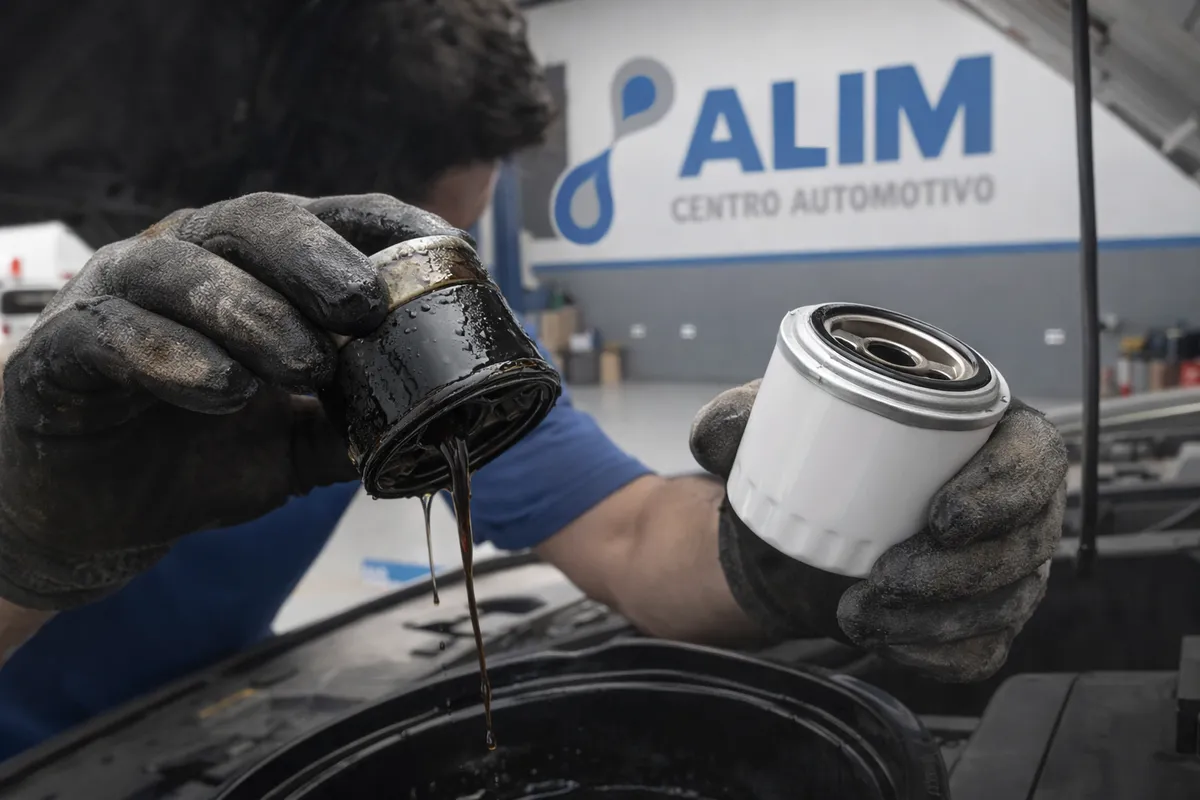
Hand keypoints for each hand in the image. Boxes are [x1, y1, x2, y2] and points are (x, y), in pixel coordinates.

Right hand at [0, 192, 462, 610]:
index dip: (391, 226)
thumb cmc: (203, 454)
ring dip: (255, 313)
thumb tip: (441, 425)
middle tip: (365, 308)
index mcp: (257, 269)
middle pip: (256, 222)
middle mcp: (190, 258)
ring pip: (184, 268)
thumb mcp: (301, 443)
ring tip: (307, 366)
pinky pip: (115, 332)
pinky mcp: (66, 347)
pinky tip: (223, 392)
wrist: (100, 515)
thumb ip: (357, 423)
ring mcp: (121, 294)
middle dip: (319, 259)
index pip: (329, 219)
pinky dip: (174, 357)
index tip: (452, 252)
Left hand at [691, 382, 1067, 681]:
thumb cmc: (814, 459)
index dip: (1005, 490)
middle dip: (957, 572)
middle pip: (1022, 542)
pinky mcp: (980, 619)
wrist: (800, 525)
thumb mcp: (778, 424)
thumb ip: (742, 418)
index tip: (942, 516)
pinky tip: (890, 645)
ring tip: (863, 615)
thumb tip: (711, 435)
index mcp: (985, 434)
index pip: (1033, 456)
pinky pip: (982, 650)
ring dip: (938, 619)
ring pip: (1004, 602)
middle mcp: (1008, 503)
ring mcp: (1003, 567)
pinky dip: (938, 656)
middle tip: (885, 579)